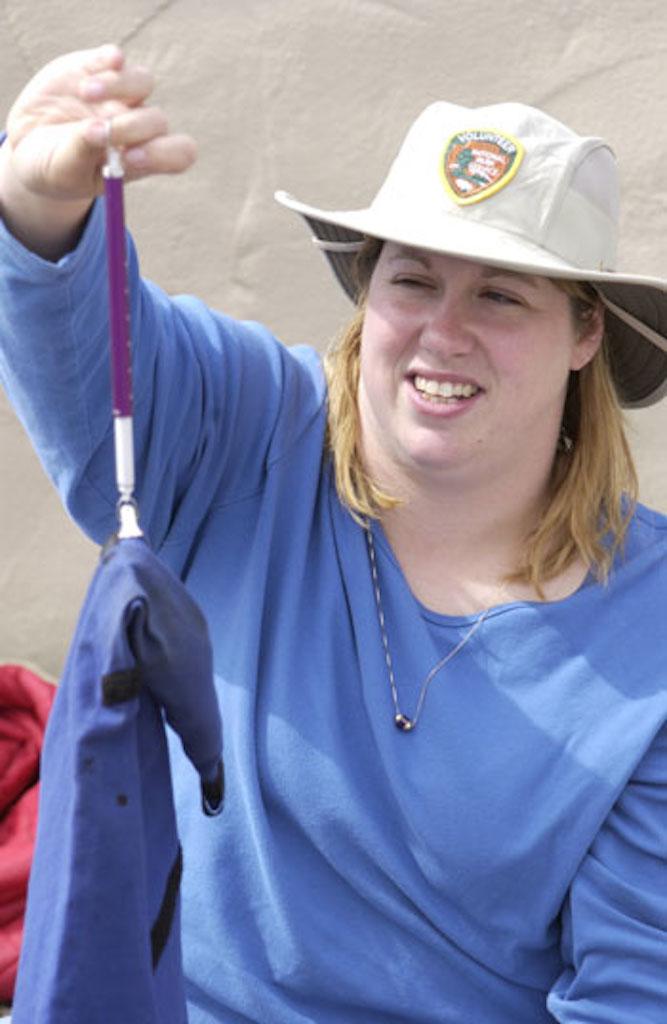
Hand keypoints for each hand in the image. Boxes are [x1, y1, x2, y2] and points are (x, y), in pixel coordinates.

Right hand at [0, 44, 196, 256]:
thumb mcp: (65, 170)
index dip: (165, 154)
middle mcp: (139, 126)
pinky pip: (115, 58)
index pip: (179, 155)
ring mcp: (121, 95)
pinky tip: (86, 76)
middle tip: (98, 130)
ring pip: (143, 80)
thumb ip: (83, 153)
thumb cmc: (57, 167)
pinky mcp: (98, 68)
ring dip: (118, 86)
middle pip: (158, 120)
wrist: (30, 143)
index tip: (132, 158)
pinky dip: (108, 61)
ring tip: (85, 94)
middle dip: (131, 127)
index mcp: (140, 159)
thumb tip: (99, 130)